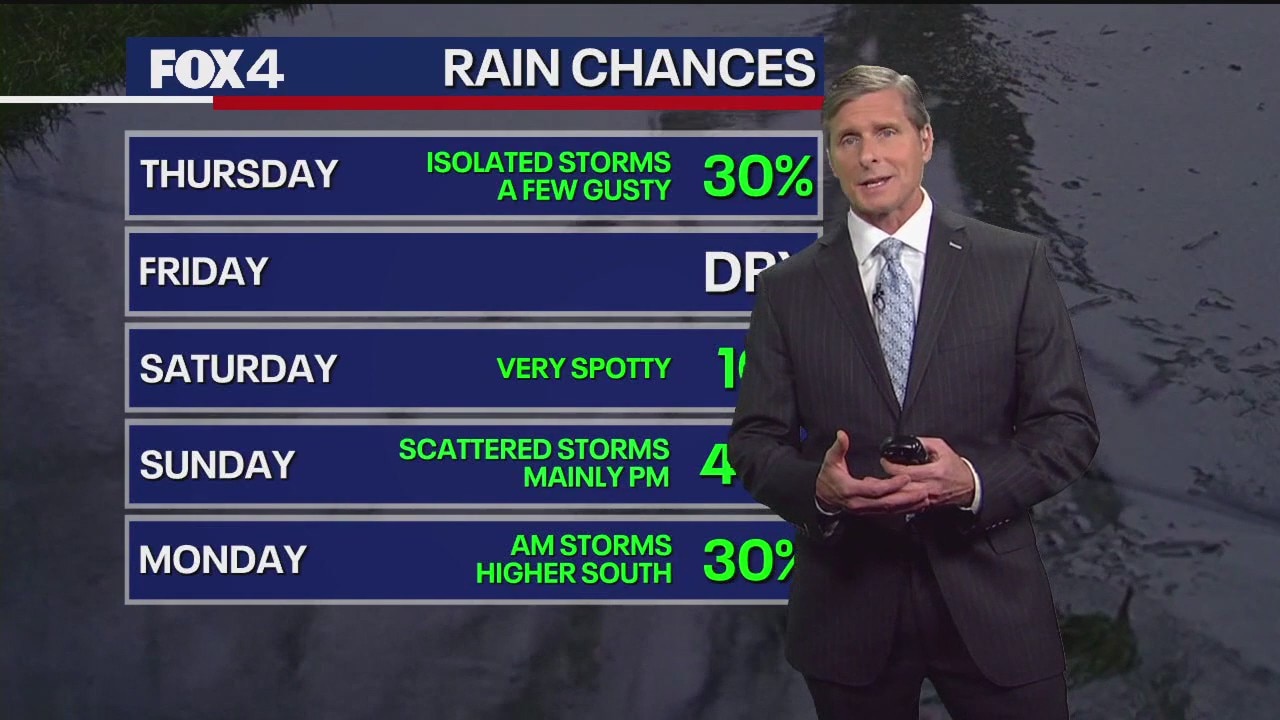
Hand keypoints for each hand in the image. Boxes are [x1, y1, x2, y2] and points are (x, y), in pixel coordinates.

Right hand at [816, 430, 930, 514]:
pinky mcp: (871, 510)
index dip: (891, 485)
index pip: (875, 490)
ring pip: (890, 509)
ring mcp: (866, 509)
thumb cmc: (828, 477)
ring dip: (909, 504)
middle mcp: (860, 503)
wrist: (823, 496)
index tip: (905, 477)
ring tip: (925, 498)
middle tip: (924, 491)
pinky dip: (904, 507)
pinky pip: (889, 510)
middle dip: (907, 498)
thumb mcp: (830, 460)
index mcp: (851, 490)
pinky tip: (915, 503)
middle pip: (887, 503)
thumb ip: (838, 447)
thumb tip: (842, 434)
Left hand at [880, 437, 975, 508]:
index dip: (891, 466)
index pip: (906, 471)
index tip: (884, 461)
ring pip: (903, 500)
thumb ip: (925, 443)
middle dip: (885, 482)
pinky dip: (897, 503)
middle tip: (875, 476)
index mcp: (934, 472)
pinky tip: (888, 498)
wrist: (970, 487)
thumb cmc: (956, 467)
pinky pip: (908, 507)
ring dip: (888, 494)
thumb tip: (909, 441)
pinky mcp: (927, 506)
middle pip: (901, 488)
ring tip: (876, 487)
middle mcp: (930, 488)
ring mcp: (928, 499)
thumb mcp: (942, 448)